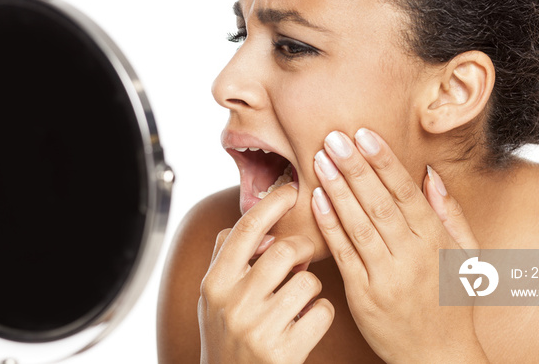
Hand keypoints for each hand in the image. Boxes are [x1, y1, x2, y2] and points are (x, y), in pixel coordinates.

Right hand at [198, 183, 334, 363]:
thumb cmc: (227, 338)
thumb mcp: (214, 298)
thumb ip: (228, 259)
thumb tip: (259, 226)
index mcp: (215, 284)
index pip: (244, 230)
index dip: (271, 205)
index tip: (291, 190)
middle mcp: (233, 304)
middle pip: (283, 250)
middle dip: (302, 249)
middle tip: (302, 258)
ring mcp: (259, 329)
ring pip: (309, 281)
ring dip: (311, 287)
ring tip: (299, 300)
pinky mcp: (285, 352)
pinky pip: (323, 311)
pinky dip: (322, 313)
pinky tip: (306, 323)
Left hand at [311, 128, 487, 362]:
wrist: (440, 357)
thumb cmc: (453, 302)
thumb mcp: (466, 257)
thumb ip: (450, 213)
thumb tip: (430, 174)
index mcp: (436, 242)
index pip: (406, 193)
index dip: (383, 162)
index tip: (364, 134)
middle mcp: (411, 257)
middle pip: (379, 204)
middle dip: (355, 167)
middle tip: (334, 137)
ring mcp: (385, 277)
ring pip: (358, 225)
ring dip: (337, 189)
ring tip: (320, 160)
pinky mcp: (363, 295)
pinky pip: (343, 254)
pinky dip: (329, 225)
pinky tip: (317, 199)